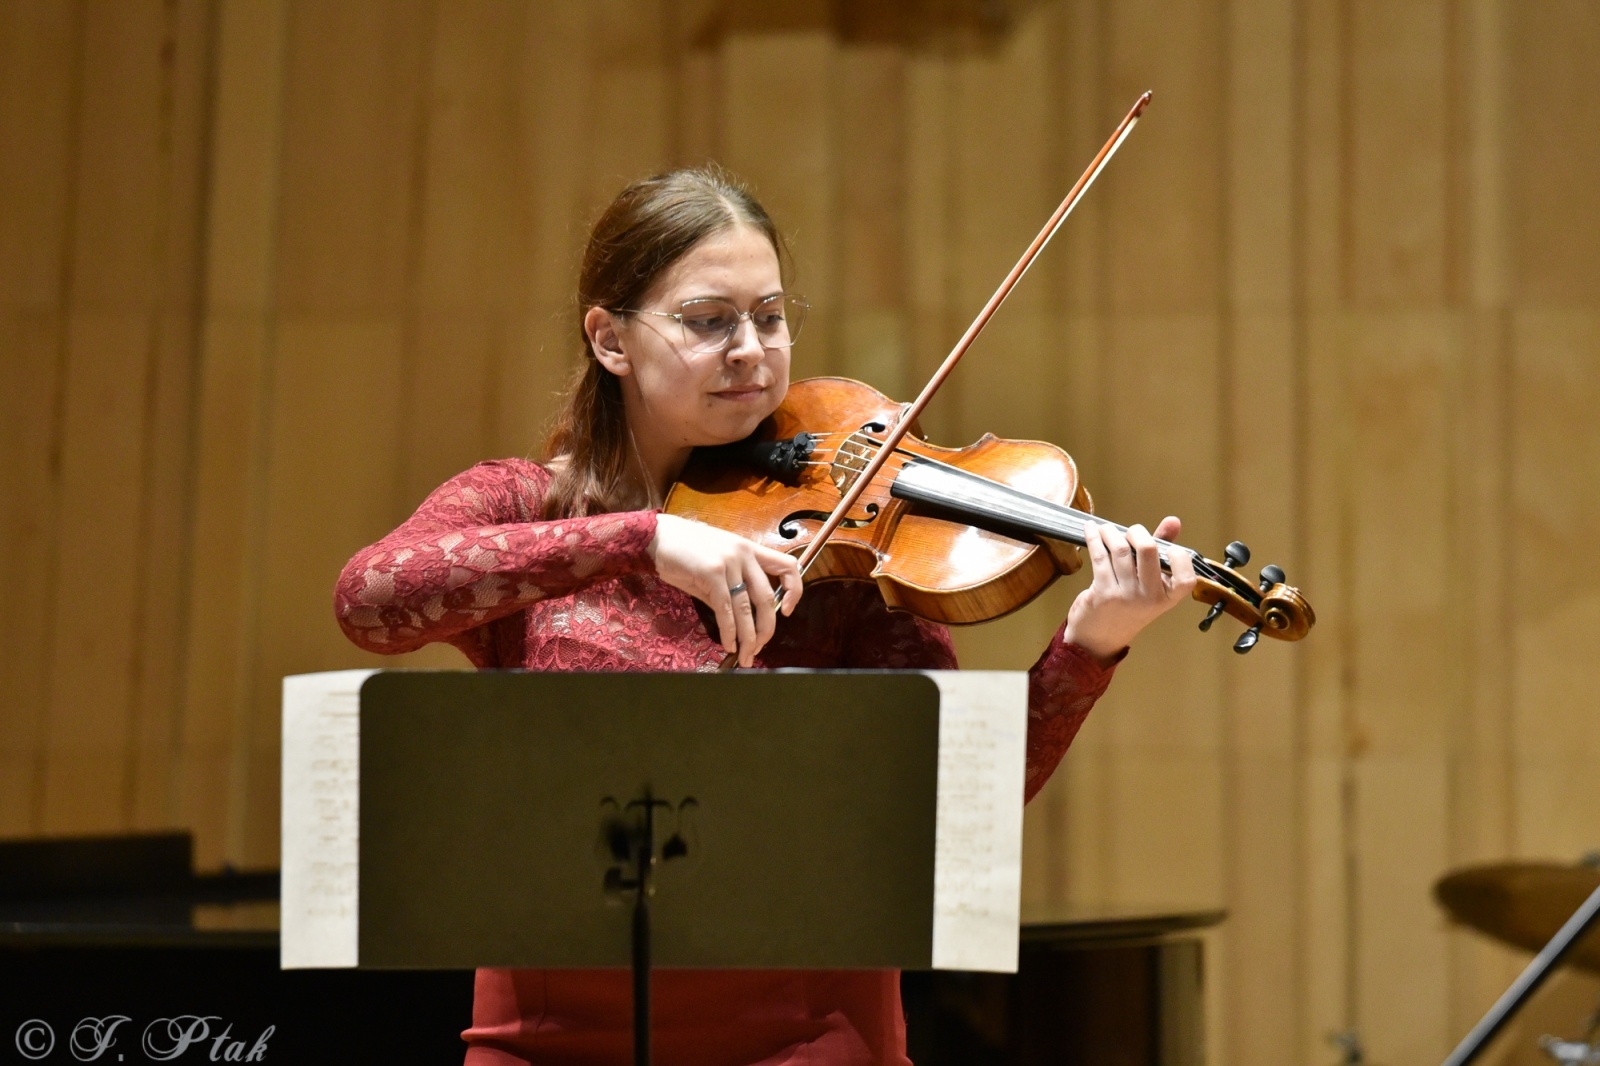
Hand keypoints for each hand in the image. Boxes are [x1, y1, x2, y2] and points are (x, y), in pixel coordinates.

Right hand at [649, 513, 803, 666]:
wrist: (656, 537)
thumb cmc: (683, 551)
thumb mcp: (715, 567)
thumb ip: (730, 590)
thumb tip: (739, 622)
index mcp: (750, 549)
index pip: (788, 566)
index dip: (794, 591)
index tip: (786, 612)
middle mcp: (744, 554)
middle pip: (767, 597)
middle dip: (766, 629)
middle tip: (759, 648)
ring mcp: (729, 562)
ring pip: (746, 608)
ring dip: (747, 638)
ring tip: (745, 656)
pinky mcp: (711, 573)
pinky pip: (726, 610)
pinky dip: (729, 632)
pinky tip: (728, 644)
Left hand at [1062, 516, 1196, 664]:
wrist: (1099, 639)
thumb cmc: (1126, 608)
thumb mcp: (1148, 586)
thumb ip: (1161, 553)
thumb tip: (1174, 521)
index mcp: (1166, 598)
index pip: (1186, 578)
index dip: (1180, 557)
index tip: (1168, 547)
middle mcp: (1149, 597)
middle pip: (1148, 550)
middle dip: (1137, 532)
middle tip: (1130, 532)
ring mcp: (1125, 595)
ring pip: (1120, 550)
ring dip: (1110, 533)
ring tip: (1106, 530)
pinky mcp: (1102, 592)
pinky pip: (1100, 556)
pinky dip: (1094, 538)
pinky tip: (1091, 530)